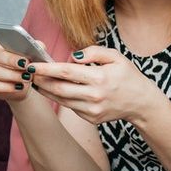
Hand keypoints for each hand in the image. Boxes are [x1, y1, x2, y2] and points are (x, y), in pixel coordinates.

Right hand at [0, 17, 33, 102]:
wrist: (19, 86)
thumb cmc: (23, 65)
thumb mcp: (30, 54)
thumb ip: (34, 47)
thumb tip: (38, 46)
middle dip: (10, 59)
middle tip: (25, 64)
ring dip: (11, 75)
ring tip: (26, 77)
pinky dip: (7, 87)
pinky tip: (18, 86)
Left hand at [29, 46, 159, 124]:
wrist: (141, 103)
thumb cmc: (128, 76)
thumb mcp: (115, 57)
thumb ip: (93, 52)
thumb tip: (72, 56)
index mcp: (100, 78)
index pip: (66, 71)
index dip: (46, 68)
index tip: (32, 64)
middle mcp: (94, 96)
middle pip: (58, 88)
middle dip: (40, 80)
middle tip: (29, 72)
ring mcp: (92, 110)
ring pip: (61, 100)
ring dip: (46, 90)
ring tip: (37, 80)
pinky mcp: (91, 118)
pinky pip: (71, 107)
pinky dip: (61, 98)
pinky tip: (56, 89)